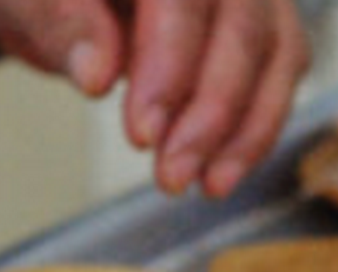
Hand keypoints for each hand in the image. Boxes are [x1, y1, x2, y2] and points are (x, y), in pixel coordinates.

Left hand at [0, 0, 308, 196]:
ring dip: (244, 127)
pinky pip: (280, 67)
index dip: (171, 63)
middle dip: (212, 108)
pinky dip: (256, 125)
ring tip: (205, 185)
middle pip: (242, 20)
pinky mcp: (257, 19)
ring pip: (274, 47)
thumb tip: (96, 73)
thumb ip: (57, 21)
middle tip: (172, 176)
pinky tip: (220, 172)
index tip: (143, 133)